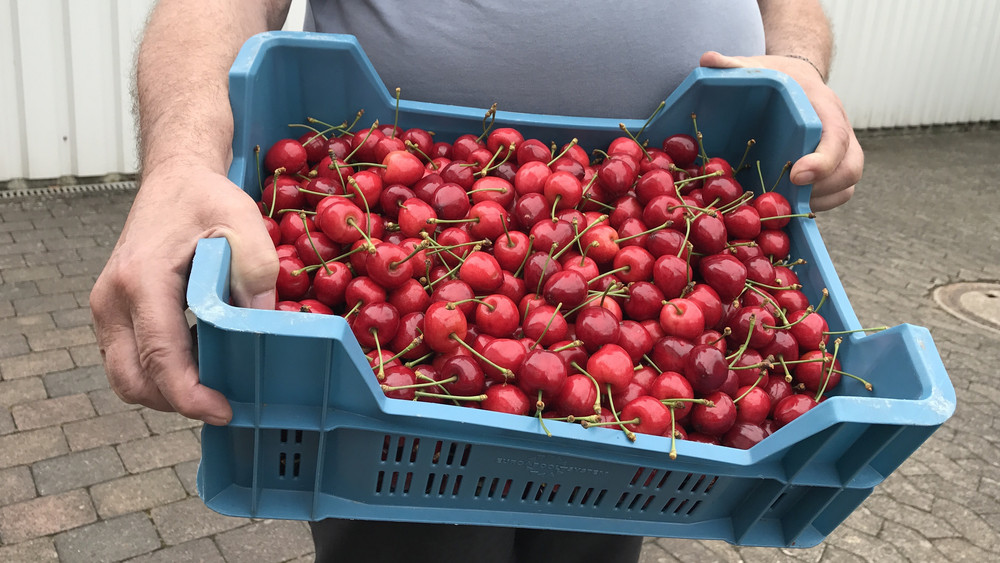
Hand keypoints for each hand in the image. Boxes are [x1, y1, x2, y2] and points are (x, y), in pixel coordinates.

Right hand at [91, 162, 277, 424]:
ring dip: (167, 391)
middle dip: (177, 402)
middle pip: (134, 380)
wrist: (173, 179)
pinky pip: (128, 360)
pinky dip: (159, 374)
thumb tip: (263, 325)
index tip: (224, 410)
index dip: (191, 395)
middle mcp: (112, 298)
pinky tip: (198, 361)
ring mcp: (106, 307)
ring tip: (214, 381)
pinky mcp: (112, 313)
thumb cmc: (205, 198)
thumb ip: (256, 272)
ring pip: (126, 377)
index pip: (160, 356)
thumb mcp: (242, 222)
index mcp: (142, 279)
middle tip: (223, 403)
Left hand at [699, 51, 862, 210]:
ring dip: (820, 200)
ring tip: (784, 205)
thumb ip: (733, 66)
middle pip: (850, 167)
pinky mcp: (833, 168)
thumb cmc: (777, 77)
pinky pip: (837, 193)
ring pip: (846, 184)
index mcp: (823, 106)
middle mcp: (840, 130)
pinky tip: (787, 206)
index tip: (797, 175)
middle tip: (787, 197)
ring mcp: (841, 151)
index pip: (837, 136)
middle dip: (823, 188)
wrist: (798, 81)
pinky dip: (817, 205)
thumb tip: (706, 59)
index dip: (823, 160)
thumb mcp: (757, 68)